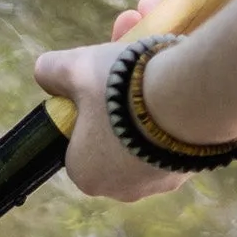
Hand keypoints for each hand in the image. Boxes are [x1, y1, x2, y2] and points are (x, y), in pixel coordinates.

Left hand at [33, 0, 188, 201]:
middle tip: (134, 48)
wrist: (190, 97)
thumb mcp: (78, 70)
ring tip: (163, 47)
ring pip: (150, 128)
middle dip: (121, 87)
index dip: (89, 107)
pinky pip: (179, 130)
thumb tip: (43, 70)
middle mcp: (122, 189)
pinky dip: (179, 102)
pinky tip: (186, 69)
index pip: (79, 142)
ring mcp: (160, 180)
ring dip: (152, 89)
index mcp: (86, 175)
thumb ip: (54, 71)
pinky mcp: (193, 166)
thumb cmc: (120, 90)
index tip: (101, 78)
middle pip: (114, 129)